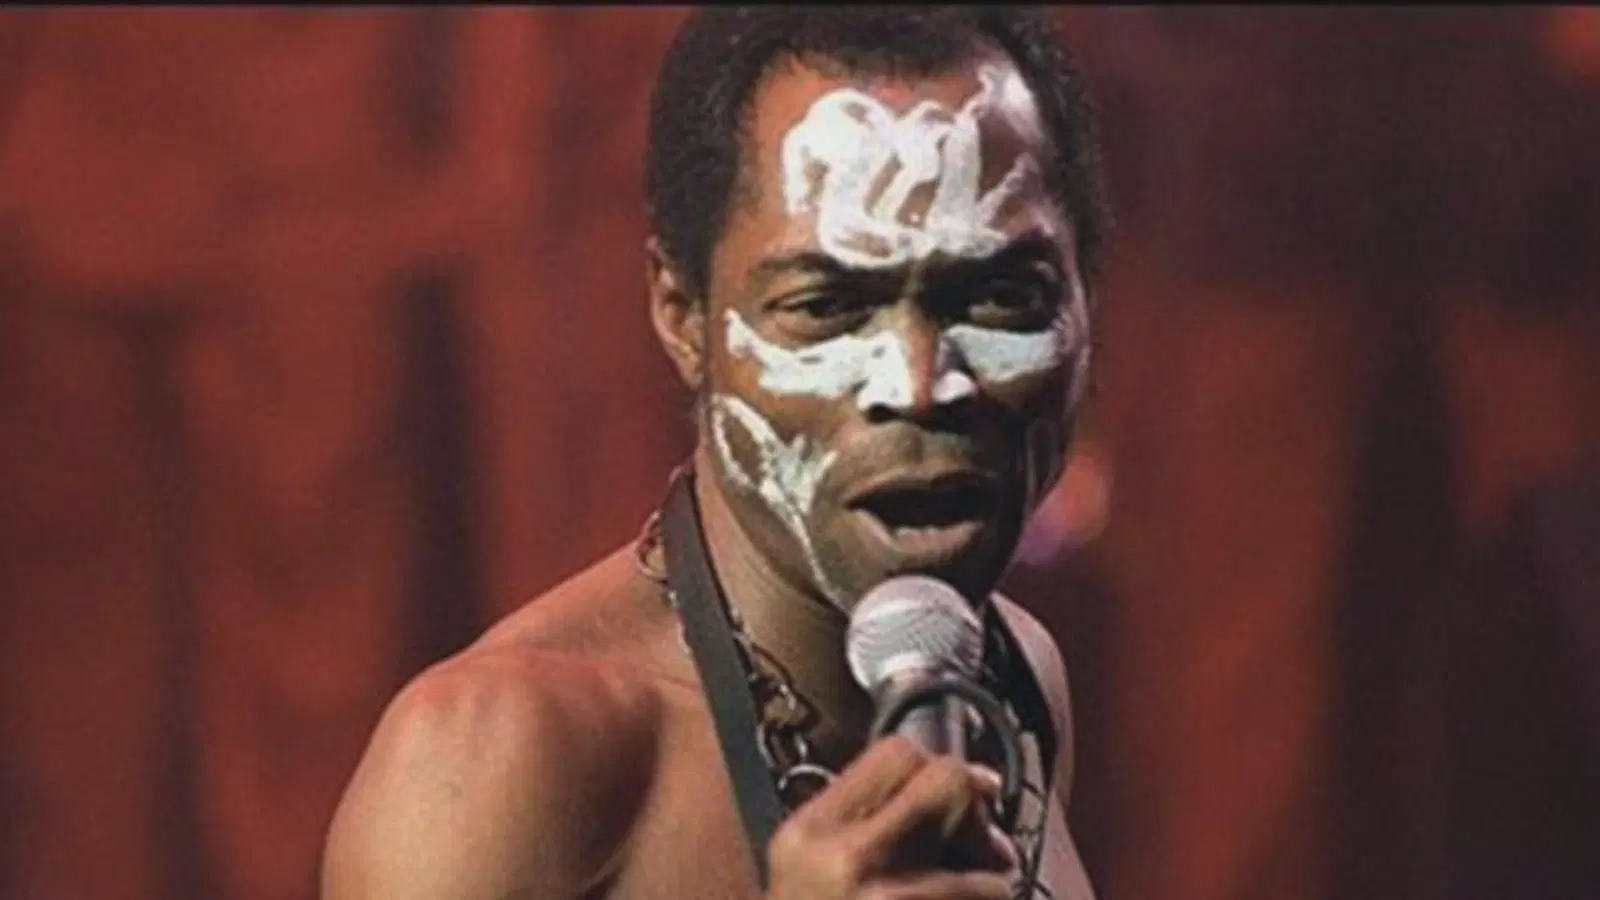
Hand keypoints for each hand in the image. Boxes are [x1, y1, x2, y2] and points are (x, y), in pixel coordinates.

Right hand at [765, 735, 1017, 899]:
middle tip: (983, 840)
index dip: (939, 765)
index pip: (898, 755)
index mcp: (814, 831)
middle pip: (948, 787)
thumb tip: (967, 783)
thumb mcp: (807, 862)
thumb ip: (864, 816)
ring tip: (972, 897)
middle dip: (978, 813)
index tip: (963, 790)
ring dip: (991, 887)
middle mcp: (847, 861)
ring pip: (985, 871)